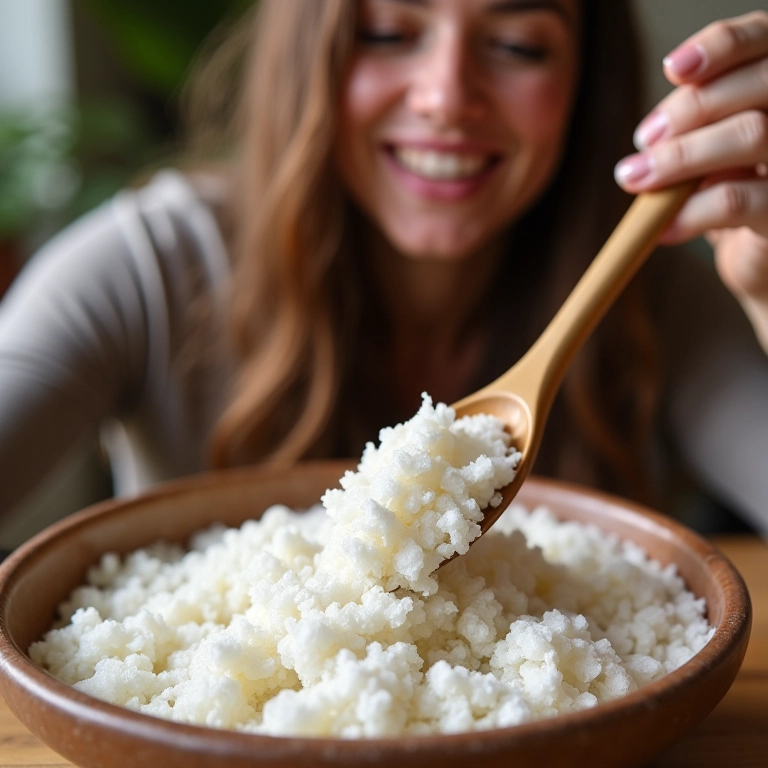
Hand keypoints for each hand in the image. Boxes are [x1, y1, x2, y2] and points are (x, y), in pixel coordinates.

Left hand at [614, 12, 767, 351]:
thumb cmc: (741, 193)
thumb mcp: (717, 151)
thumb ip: (699, 126)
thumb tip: (652, 133)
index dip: (722, 46)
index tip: (672, 69)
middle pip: (760, 83)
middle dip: (690, 108)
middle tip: (644, 139)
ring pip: (752, 133)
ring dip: (680, 156)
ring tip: (636, 178)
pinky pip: (736, 201)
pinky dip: (689, 212)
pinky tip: (662, 227)